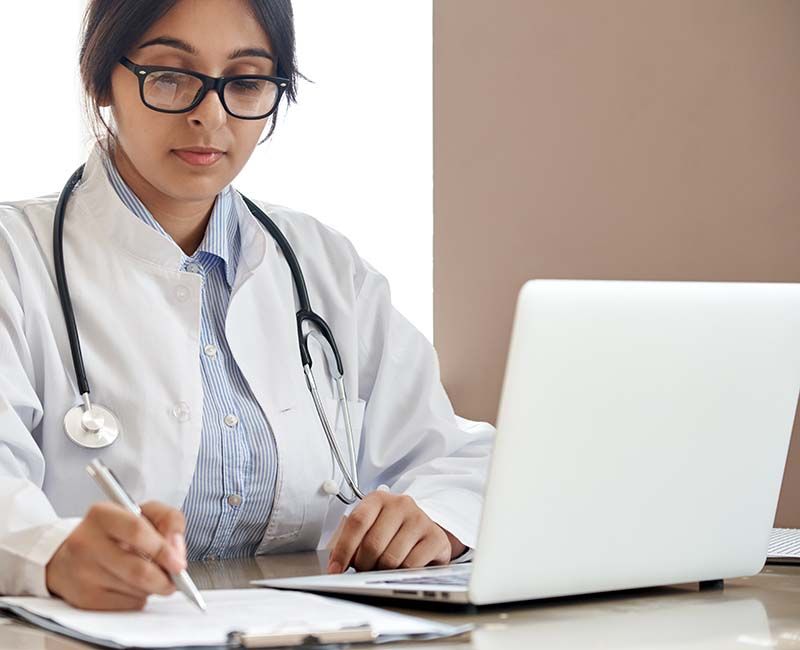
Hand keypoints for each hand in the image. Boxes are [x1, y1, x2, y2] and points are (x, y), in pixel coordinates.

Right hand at [46, 501, 186, 610]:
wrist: (69, 556)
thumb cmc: (114, 533)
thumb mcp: (143, 512)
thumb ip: (169, 520)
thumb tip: (177, 550)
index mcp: (102, 515)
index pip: (137, 531)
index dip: (163, 550)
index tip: (179, 564)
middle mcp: (86, 542)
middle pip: (138, 569)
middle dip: (164, 578)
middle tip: (173, 579)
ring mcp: (82, 572)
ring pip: (135, 590)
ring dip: (151, 588)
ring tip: (148, 575)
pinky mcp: (83, 598)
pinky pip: (125, 605)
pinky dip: (138, 598)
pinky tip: (131, 586)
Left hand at [327, 491, 465, 572]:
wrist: (422, 530)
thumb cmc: (389, 531)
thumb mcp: (367, 529)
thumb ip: (347, 541)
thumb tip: (335, 566)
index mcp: (378, 499)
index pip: (357, 522)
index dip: (343, 549)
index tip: (335, 569)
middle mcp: (400, 504)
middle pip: (373, 544)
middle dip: (364, 564)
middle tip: (364, 569)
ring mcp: (420, 519)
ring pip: (391, 558)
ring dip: (382, 571)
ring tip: (383, 567)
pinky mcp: (435, 537)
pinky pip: (411, 566)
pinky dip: (401, 574)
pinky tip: (401, 567)